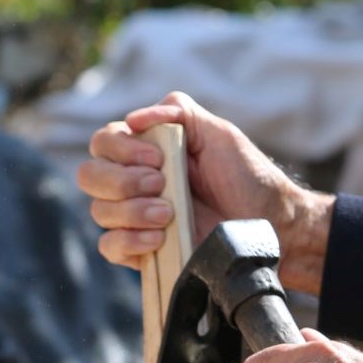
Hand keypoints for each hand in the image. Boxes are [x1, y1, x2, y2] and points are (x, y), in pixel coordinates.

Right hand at [77, 91, 332, 293]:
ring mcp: (135, 217)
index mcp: (145, 151)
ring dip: (132, 210)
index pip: (103, 142)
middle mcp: (133, 182)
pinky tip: (159, 238)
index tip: (159, 160)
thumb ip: (179, 112)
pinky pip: (109, 246)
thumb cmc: (246, 176)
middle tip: (161, 185)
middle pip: (90, 176)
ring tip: (170, 215)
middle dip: (122, 180)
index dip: (122, 149)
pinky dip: (129, 240)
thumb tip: (134, 119)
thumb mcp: (218, 133)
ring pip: (99, 211)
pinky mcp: (142, 250)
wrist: (272, 223)